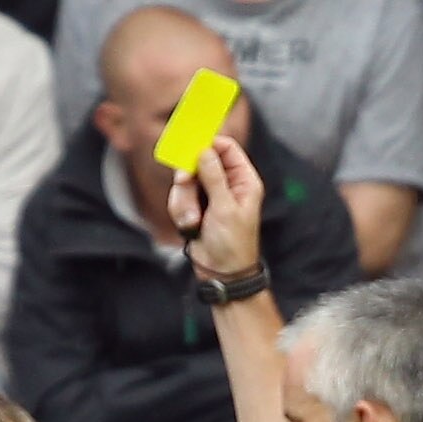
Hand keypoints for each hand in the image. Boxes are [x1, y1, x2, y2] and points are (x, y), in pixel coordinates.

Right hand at [172, 135, 264, 281]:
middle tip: (183, 182)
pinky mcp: (195, 210)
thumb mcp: (225, 208)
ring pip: (186, 183)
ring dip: (184, 201)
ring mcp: (209, 198)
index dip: (209, 144)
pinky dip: (181, 213)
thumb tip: (205, 150)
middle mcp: (226, 185)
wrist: (222, 275)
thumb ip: (214, 176)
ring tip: (192, 222)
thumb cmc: (232, 244)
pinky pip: (180, 200)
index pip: (226, 148)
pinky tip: (190, 228)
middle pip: (200, 162)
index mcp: (243, 180)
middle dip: (189, 177)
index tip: (191, 147)